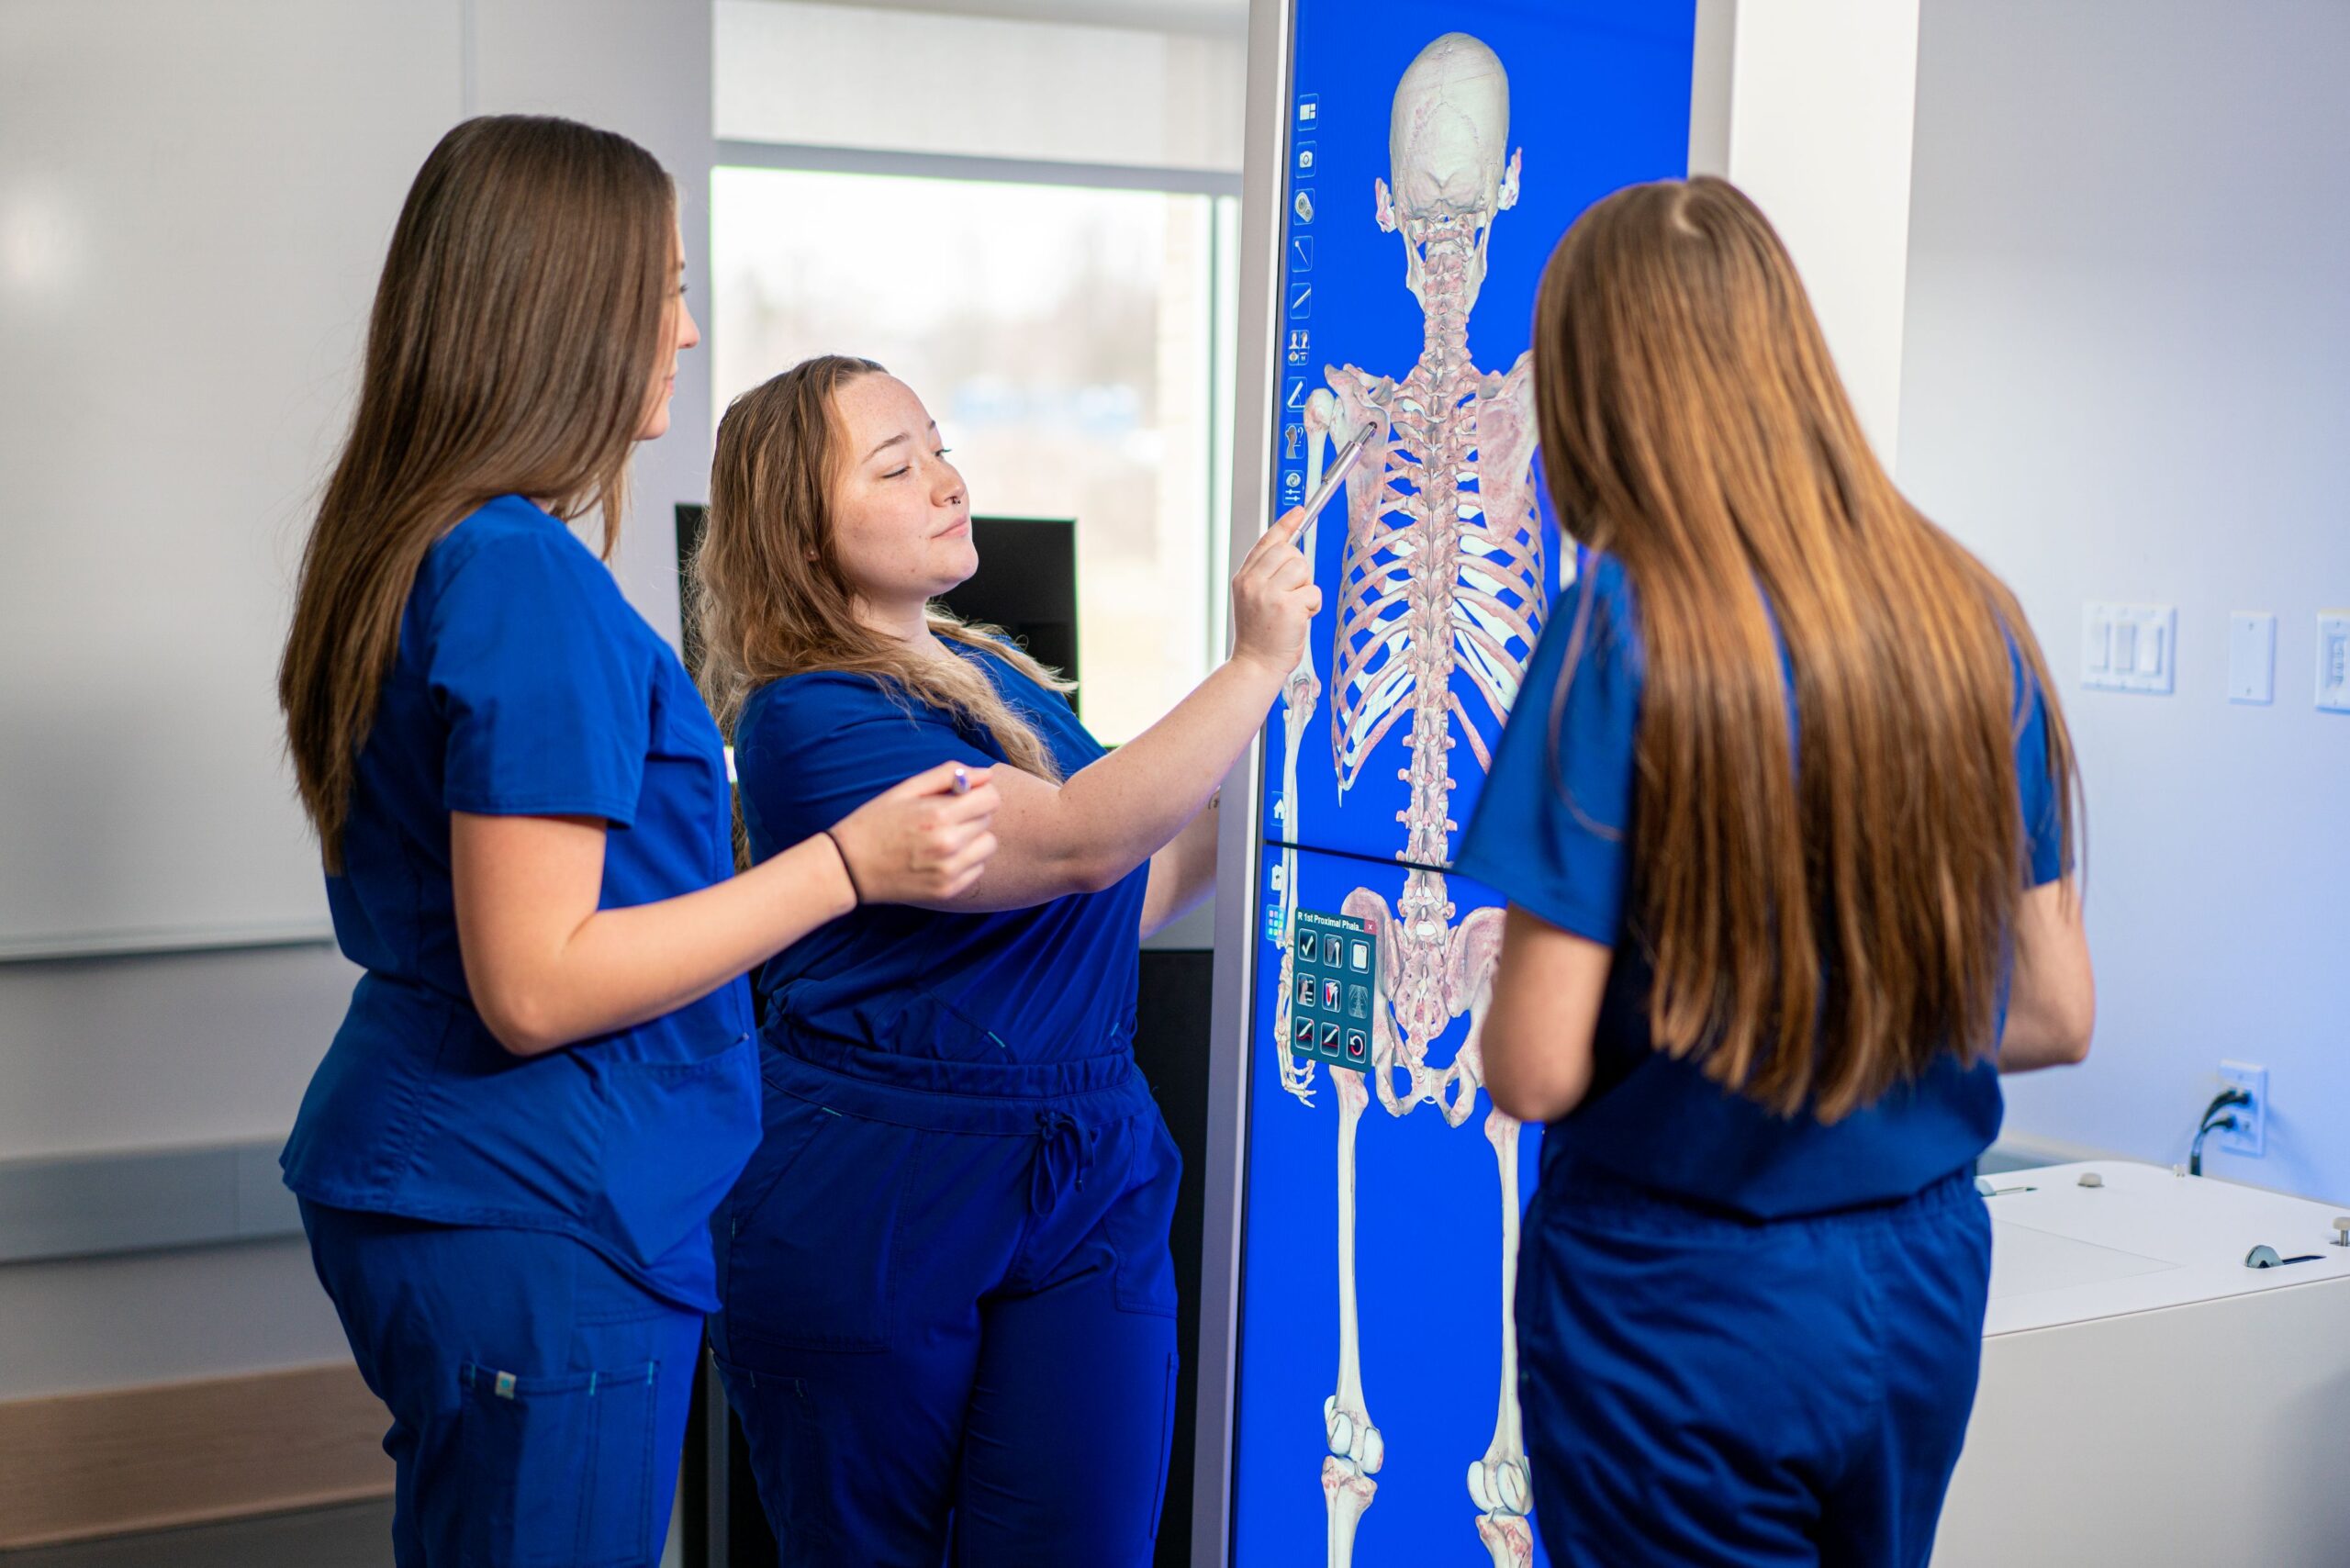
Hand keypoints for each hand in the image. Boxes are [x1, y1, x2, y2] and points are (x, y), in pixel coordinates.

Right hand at [828, 762, 999, 904]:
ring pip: (987, 846)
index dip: (979, 793)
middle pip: (988, 821)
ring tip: (944, 839)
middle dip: (972, 815)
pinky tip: (940, 858)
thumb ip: (947, 775)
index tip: (964, 797)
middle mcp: (948, 845)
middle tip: (943, 819)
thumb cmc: (876, 822)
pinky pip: (977, 869)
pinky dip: (965, 862)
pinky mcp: (947, 890)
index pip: (991, 799)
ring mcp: (949, 871)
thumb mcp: (906, 789)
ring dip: (973, 840)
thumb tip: (985, 774)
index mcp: (938, 815)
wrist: (849, 868)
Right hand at [1231, 505, 1320, 679]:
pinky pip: (1313, 592)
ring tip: (1294, 608)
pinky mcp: (1287, 606)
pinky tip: (1299, 620)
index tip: (1299, 511)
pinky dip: (1312, 607)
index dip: (1286, 525)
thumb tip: (1292, 551)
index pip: (1267, 542)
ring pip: (1303, 568)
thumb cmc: (1261, 635)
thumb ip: (1267, 575)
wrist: (1256, 665)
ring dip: (1306, 588)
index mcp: (1244, 578)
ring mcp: (1268, 593)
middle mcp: (1252, 582)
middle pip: (1289, 551)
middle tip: (1292, 594)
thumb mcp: (1255, 599)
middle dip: (1299, 570)